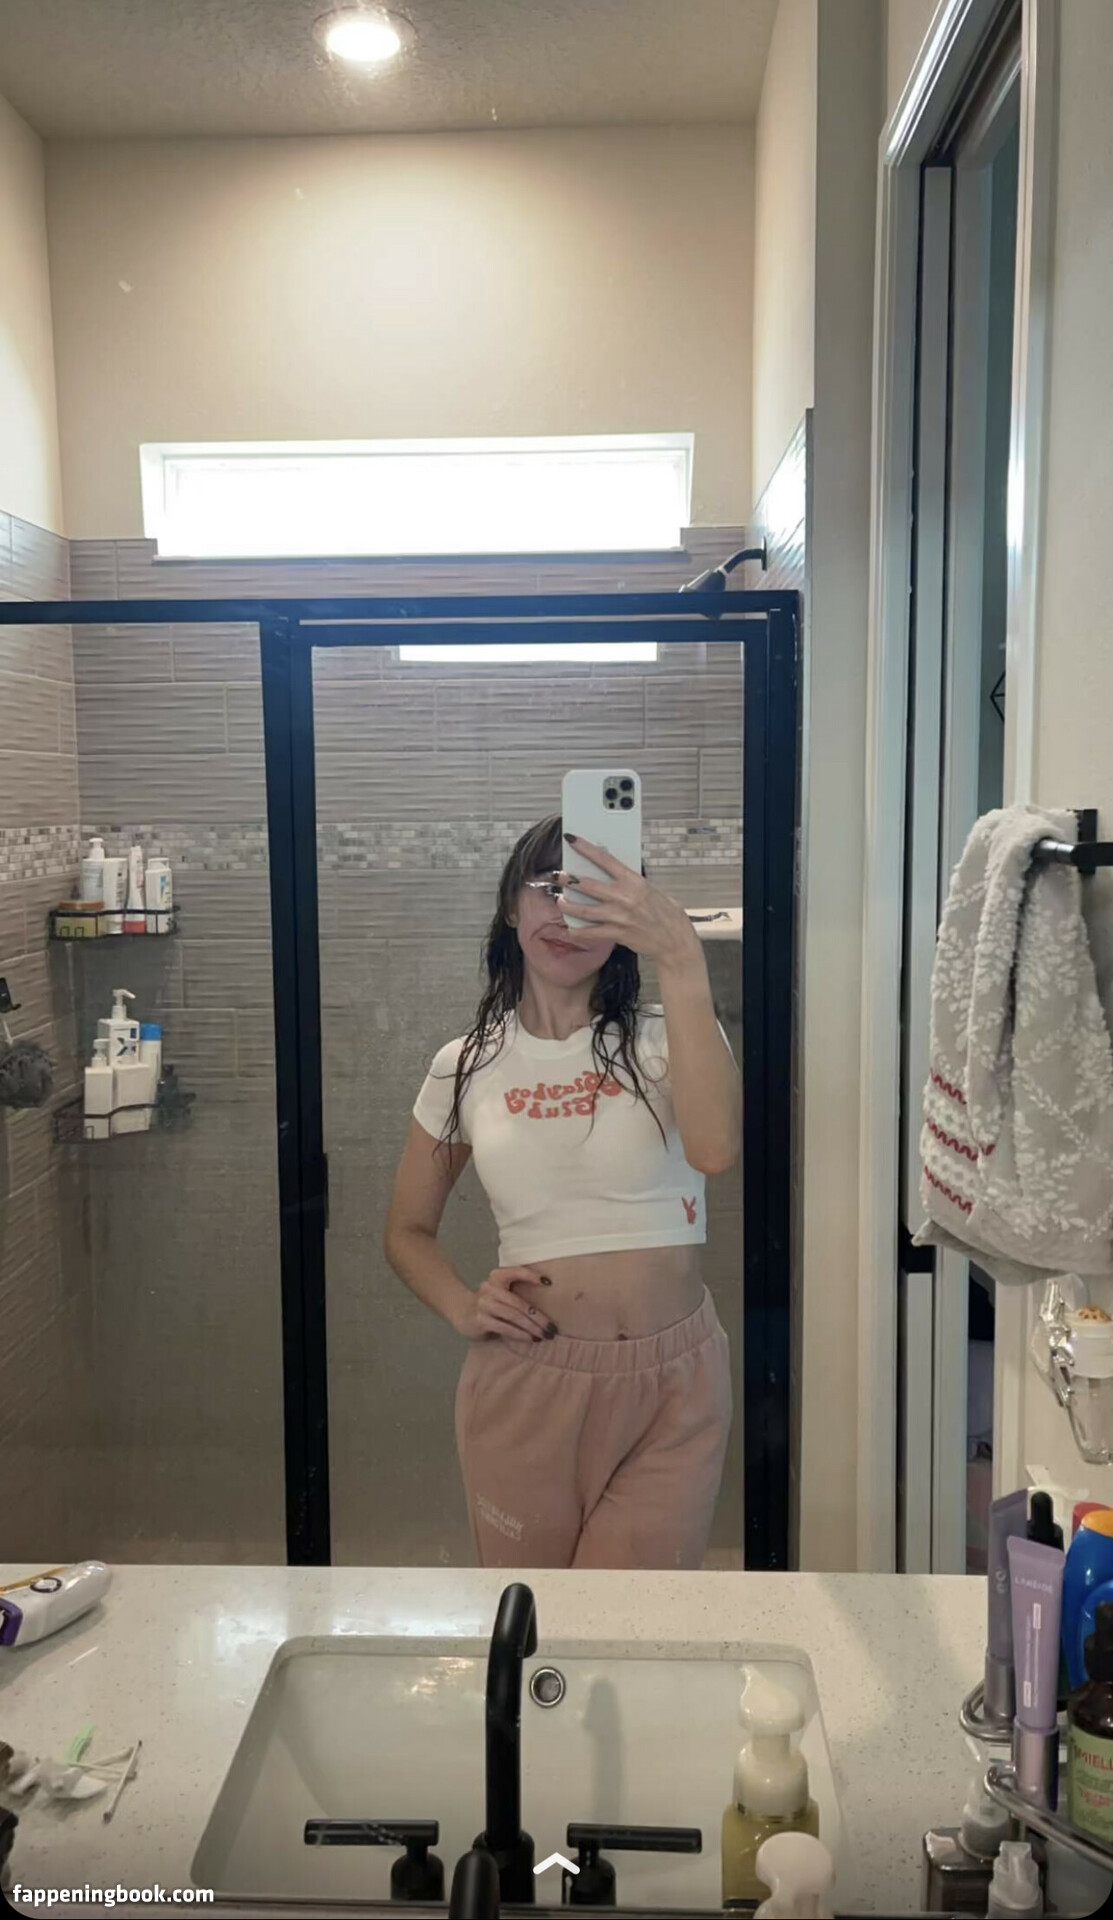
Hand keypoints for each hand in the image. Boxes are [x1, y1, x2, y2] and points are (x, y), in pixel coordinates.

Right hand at [454, 1267, 559, 1344]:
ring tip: (544, 1335)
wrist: (461, 1311)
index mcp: (496, 1277)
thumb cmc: (488, 1302)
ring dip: (531, 1328)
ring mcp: (484, 1304)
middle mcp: (489, 1288)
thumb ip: (516, 1290)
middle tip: (552, 1328)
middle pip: (519, 1303)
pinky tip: (529, 1338)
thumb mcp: (500, 1290)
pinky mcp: (480, 1320)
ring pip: (513, 1316)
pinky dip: (519, 1334)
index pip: (516, 1272)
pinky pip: (504, 1327)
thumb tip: (545, 1295)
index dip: (532, 1276)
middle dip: (538, 1317)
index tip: (548, 1283)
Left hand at [561, 835, 702, 972]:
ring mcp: (619, 916)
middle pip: (588, 885)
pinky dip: (578, 931)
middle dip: (568, 879)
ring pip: (584, 909)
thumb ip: (630, 882)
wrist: (674, 939)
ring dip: (567, 905)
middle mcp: (624, 897)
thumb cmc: (664, 912)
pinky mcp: (617, 933)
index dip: (586, 848)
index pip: (605, 859)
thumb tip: (611, 872)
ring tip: (560, 901)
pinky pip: (591, 932)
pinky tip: (570, 928)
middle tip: (558, 875)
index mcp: (634, 881)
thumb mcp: (650, 889)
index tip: (572, 840)